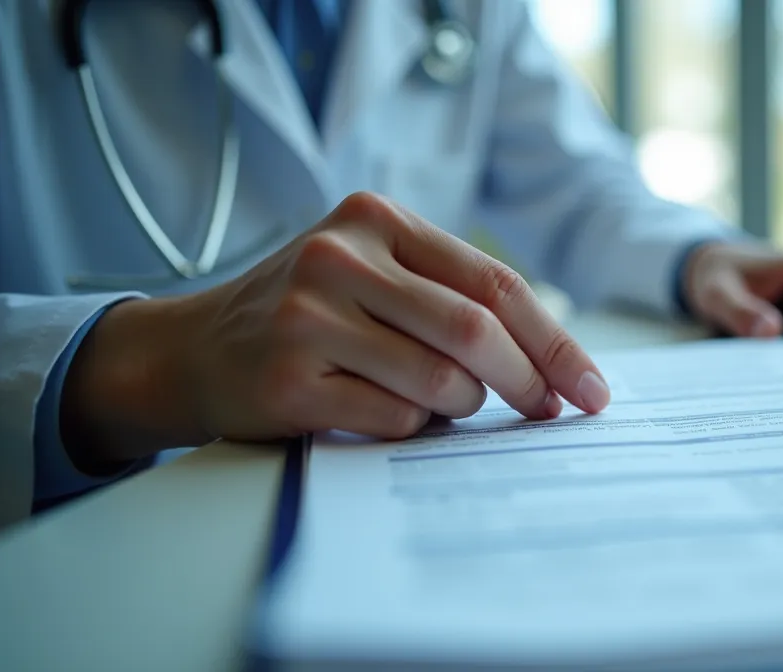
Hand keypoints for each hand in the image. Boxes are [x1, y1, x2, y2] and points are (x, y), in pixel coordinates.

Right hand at [62, 192, 610, 463]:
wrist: (193, 350)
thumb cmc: (307, 316)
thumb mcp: (372, 274)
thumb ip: (448, 295)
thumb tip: (552, 365)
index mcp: (376, 218)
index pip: (493, 280)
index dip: (553, 340)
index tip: (590, 388)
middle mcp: (340, 257)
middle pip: (475, 329)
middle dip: (529, 381)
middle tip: (547, 412)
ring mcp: (309, 317)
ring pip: (440, 380)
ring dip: (458, 406)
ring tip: (429, 400)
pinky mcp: (289, 379)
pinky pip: (394, 419)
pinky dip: (407, 426)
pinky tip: (375, 410)